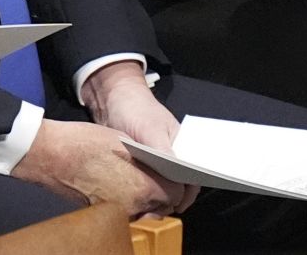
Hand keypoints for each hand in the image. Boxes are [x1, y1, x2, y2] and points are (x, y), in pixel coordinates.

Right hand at [11, 118, 187, 217]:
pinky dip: (127, 203)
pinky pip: (124, 212)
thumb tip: (162, 170)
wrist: (49, 154)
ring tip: (135, 180)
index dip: (174, 182)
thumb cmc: (83, 143)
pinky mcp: (100, 213)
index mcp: (142, 187)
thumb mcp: (123, 142)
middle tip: (153, 176)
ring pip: (142, 211)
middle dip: (161, 194)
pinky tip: (118, 185)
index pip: (174, 194)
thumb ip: (148, 161)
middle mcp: (132, 206)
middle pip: (160, 206)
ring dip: (145, 200)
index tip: (170, 175)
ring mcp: (115, 213)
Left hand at [81, 62, 198, 215]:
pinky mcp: (140, 166)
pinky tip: (137, 197)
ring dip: (158, 195)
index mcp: (183, 146)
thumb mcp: (151, 130)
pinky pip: (145, 182)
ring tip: (151, 206)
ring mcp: (156, 162)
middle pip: (179, 183)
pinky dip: (144, 190)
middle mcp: (173, 156)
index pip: (194, 173)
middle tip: (164, 207)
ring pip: (162, 185)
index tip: (180, 202)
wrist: (112, 99)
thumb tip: (177, 177)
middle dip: (173, 196)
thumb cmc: (137, 110)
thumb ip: (164, 151)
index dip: (190, 189)